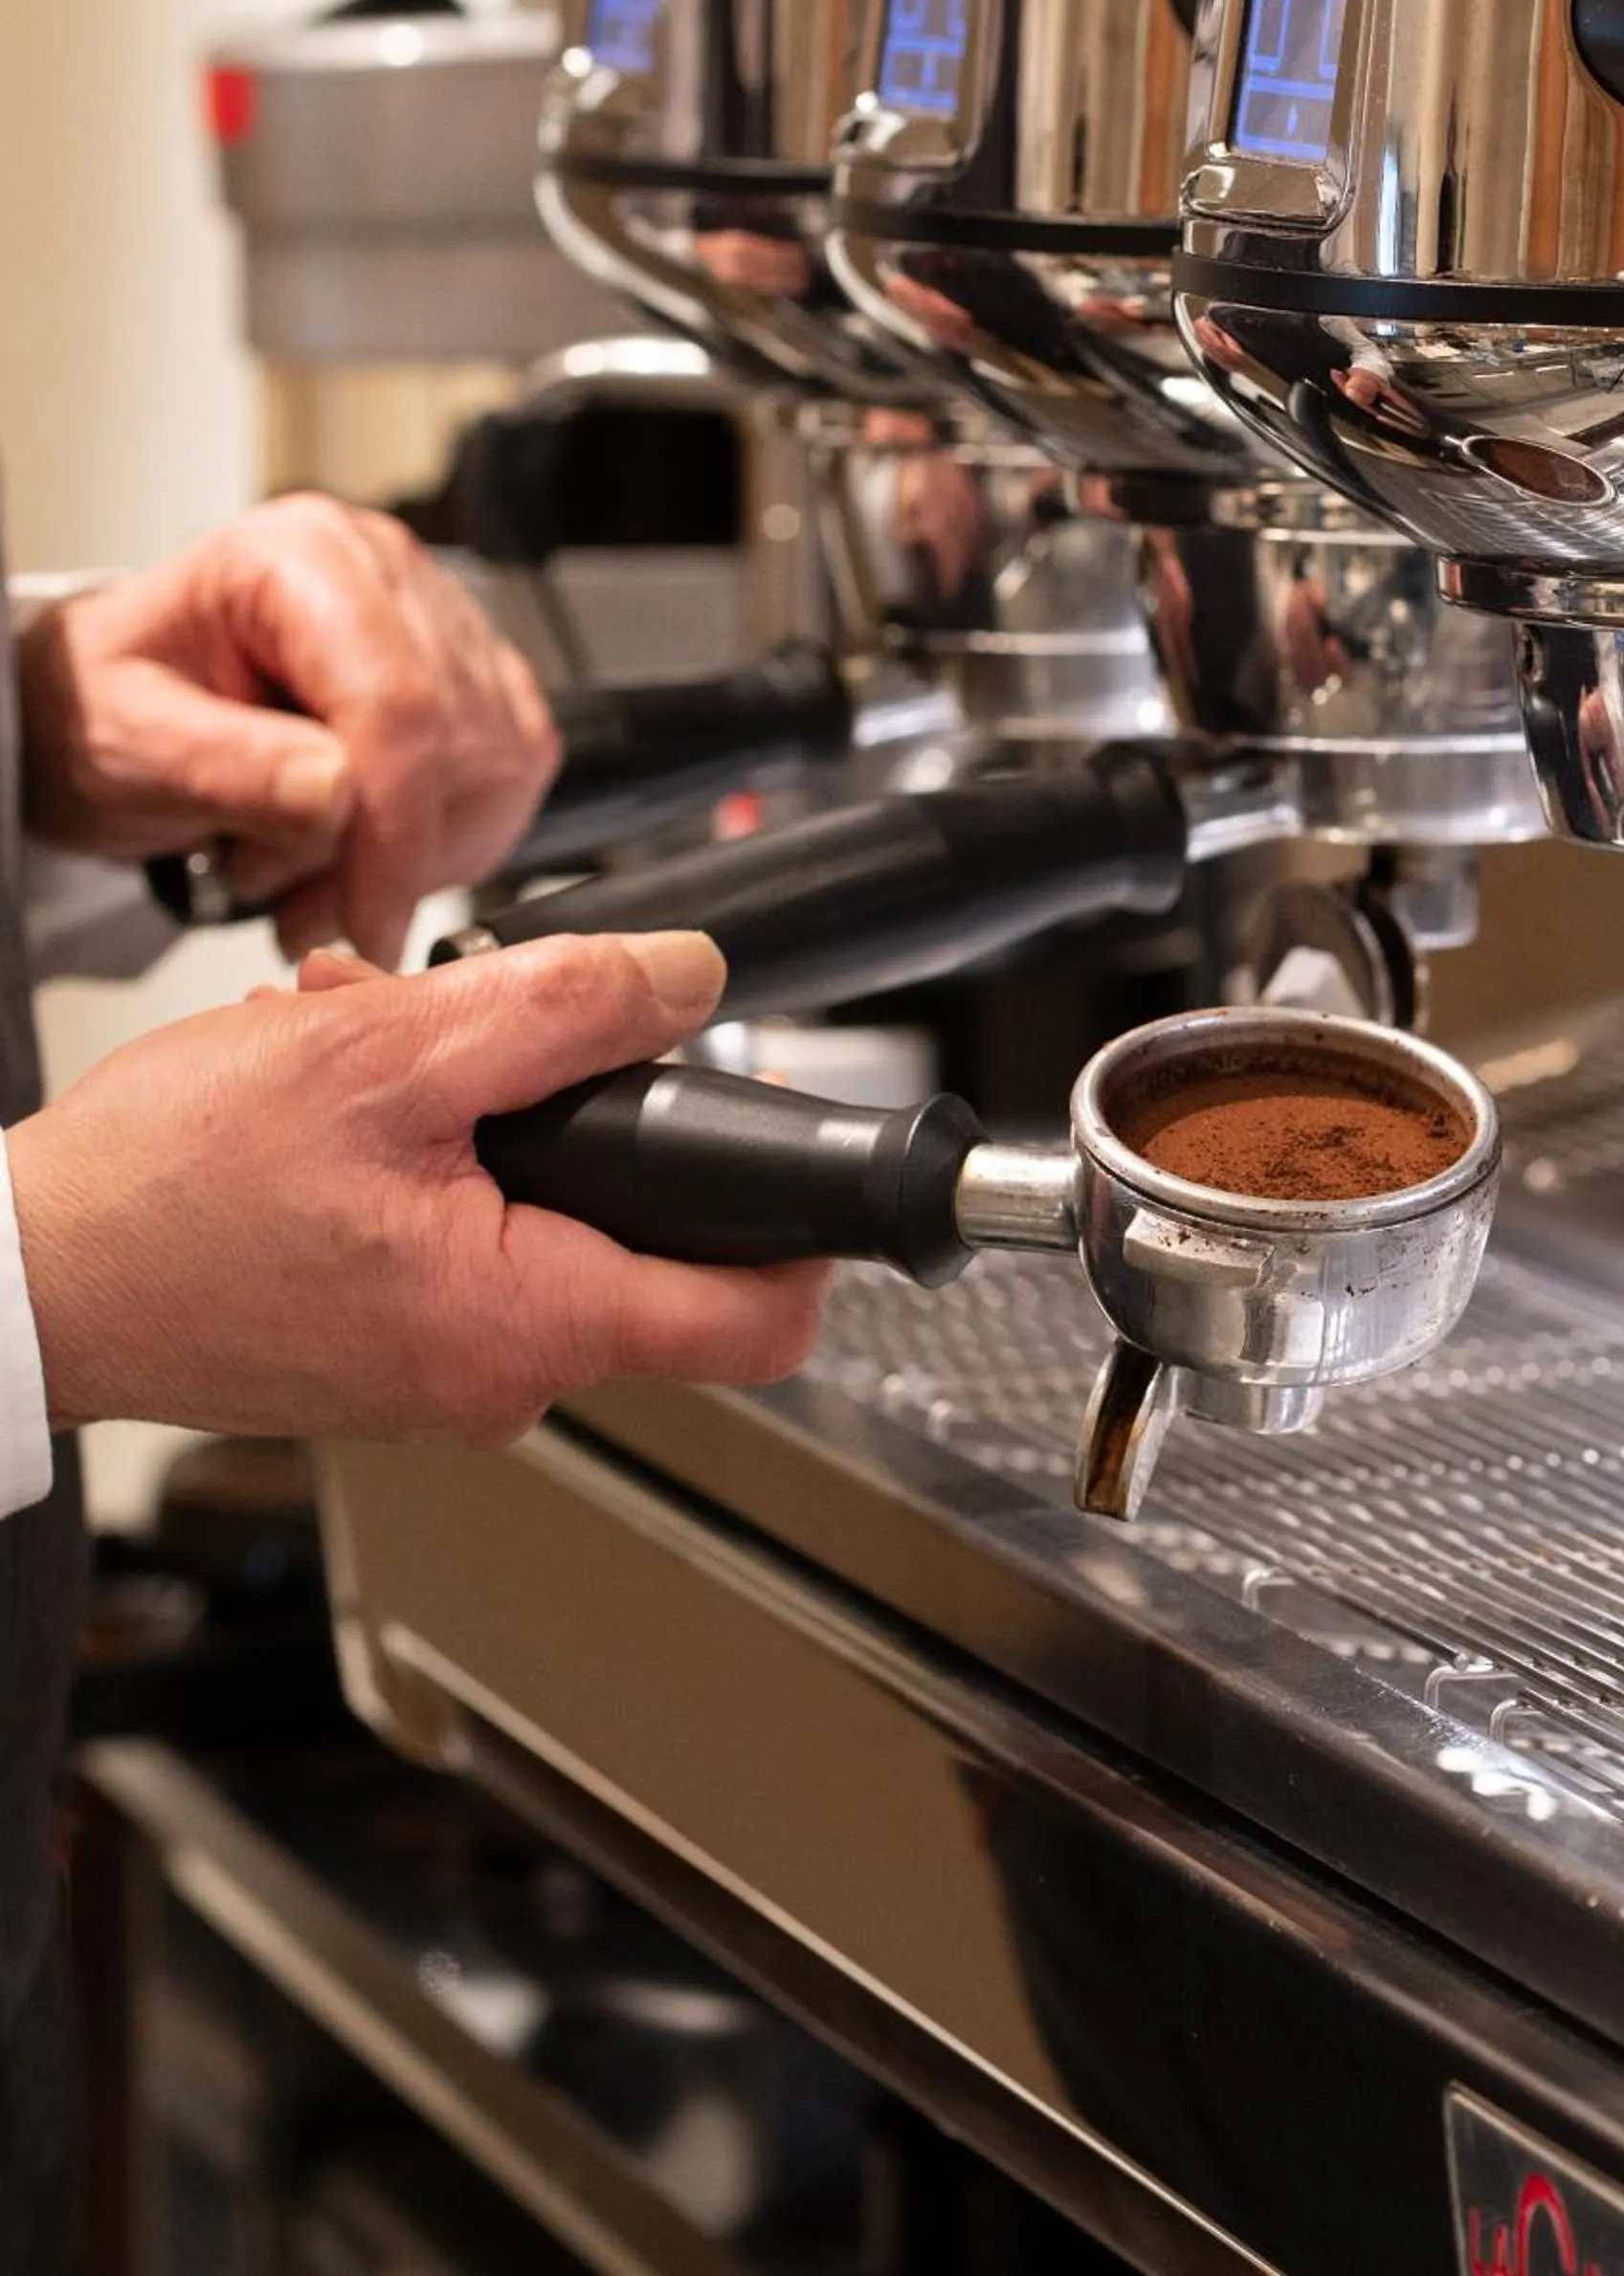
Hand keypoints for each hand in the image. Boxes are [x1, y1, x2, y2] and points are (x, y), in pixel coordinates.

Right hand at [9, 931, 825, 1442]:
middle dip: (593, 1118)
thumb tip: (686, 980)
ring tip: (386, 1050)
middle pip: (650, 1244)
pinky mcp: (391, 1348)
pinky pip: (465, 1239)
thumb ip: (562, 1012)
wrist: (27, 1278)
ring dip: (486, 1115)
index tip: (815, 1161)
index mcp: (526, 1321)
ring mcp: (442, 1369)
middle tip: (506, 1039)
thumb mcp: (387, 1054)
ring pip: (545, 1223)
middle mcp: (498, 1374)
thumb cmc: (165, 1191)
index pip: (755, 1318)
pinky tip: (352, 1095)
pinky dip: (428, 1153)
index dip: (806, 1229)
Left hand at [17, 493, 559, 963]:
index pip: (397, 701)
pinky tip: (370, 857)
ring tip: (317, 883)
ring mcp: (440, 619)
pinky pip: (513, 771)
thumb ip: (225, 766)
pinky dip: (453, 841)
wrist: (118, 703)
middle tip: (305, 910)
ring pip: (501, 763)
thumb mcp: (124, 744)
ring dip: (423, 857)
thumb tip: (337, 794)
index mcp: (299, 558)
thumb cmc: (110, 705)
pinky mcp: (473, 674)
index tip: (365, 921)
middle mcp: (386, 572)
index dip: (394, 831)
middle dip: (394, 856)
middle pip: (460, 739)